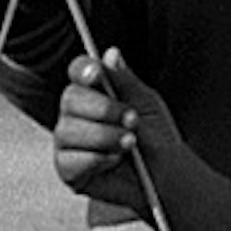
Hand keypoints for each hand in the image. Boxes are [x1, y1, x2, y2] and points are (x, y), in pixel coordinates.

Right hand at [52, 43, 181, 199]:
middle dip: (103, 109)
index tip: (97, 74)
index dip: (83, 70)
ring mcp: (67, 142)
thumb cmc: (154, 137)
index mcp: (93, 91)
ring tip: (130, 143)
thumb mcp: (146, 104)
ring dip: (104, 136)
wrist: (163, 176)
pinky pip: (70, 160)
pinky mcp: (67, 169)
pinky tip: (115, 161)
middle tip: (131, 120)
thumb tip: (111, 54)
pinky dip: (97, 159)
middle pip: (70, 98)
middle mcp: (74, 114)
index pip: (78, 71)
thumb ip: (126, 81)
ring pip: (69, 130)